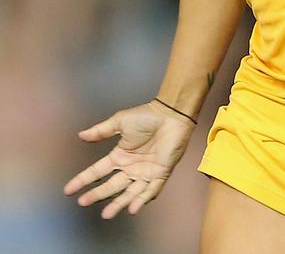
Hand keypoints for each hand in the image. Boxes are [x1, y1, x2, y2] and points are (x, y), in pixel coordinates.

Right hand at [63, 101, 195, 218]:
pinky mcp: (160, 173)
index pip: (98, 171)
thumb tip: (81, 135)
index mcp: (120, 156)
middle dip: (97, 194)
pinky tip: (133, 208)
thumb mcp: (121, 121)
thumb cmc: (148, 116)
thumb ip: (101, 131)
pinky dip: (142, 199)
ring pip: (129, 193)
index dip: (84, 180)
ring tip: (106, 214)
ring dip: (118, 203)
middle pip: (111, 185)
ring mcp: (145, 172)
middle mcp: (130, 167)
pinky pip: (151, 190)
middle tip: (83, 202)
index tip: (69, 189)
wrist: (170, 115)